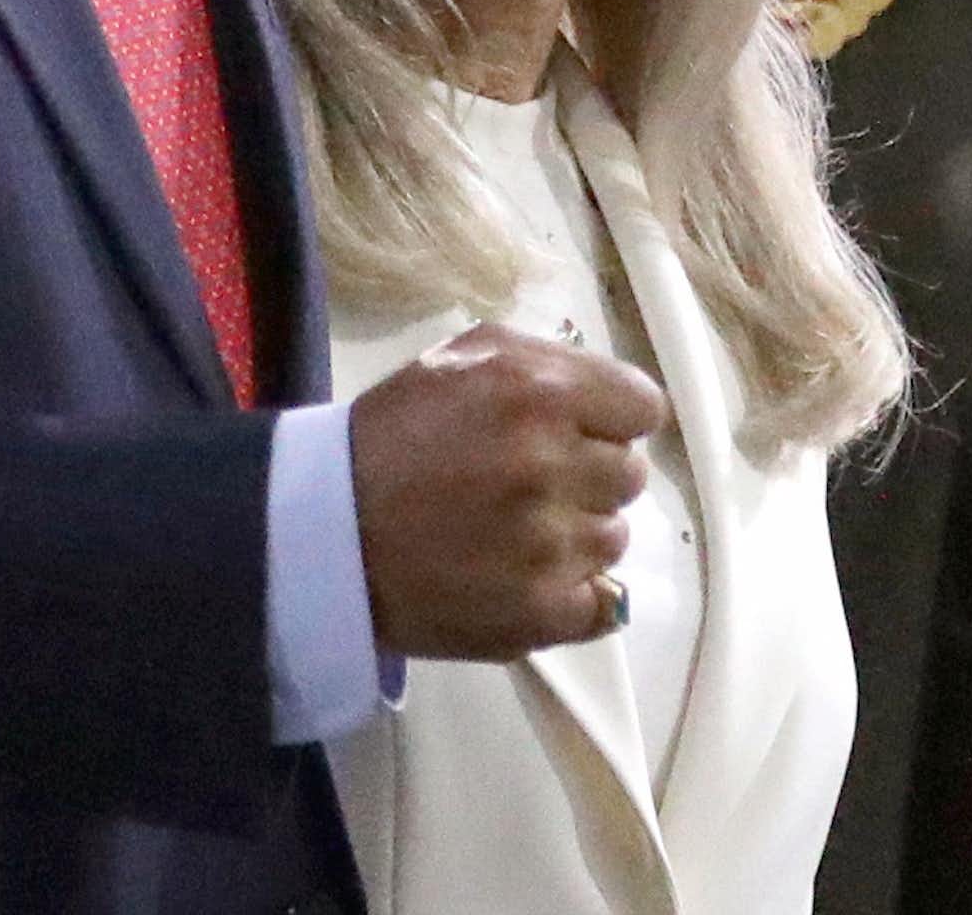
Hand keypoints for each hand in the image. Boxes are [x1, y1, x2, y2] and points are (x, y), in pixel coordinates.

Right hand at [347, 320, 666, 659]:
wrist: (328, 532)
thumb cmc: (393, 434)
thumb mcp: (464, 357)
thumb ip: (547, 361)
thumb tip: (610, 396)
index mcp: (538, 392)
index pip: (643, 408)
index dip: (613, 418)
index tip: (583, 430)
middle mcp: (552, 465)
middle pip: (631, 474)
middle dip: (590, 473)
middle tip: (536, 479)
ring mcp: (549, 546)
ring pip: (615, 538)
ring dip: (578, 532)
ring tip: (518, 529)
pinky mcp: (539, 614)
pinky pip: (605, 604)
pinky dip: (576, 594)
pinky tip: (529, 575)